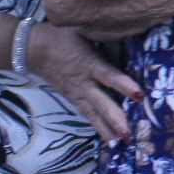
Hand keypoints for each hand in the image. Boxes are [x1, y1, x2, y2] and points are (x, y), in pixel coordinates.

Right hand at [28, 18, 138, 141]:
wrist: (34, 49)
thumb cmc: (63, 37)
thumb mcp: (84, 30)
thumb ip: (104, 35)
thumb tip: (128, 30)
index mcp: (88, 63)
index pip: (108, 76)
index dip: (124, 85)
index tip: (140, 96)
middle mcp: (83, 82)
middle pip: (100, 102)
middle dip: (115, 118)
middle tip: (129, 133)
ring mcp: (77, 93)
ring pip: (93, 114)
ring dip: (107, 129)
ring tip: (121, 143)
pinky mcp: (72, 99)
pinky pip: (86, 115)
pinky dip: (97, 126)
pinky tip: (109, 139)